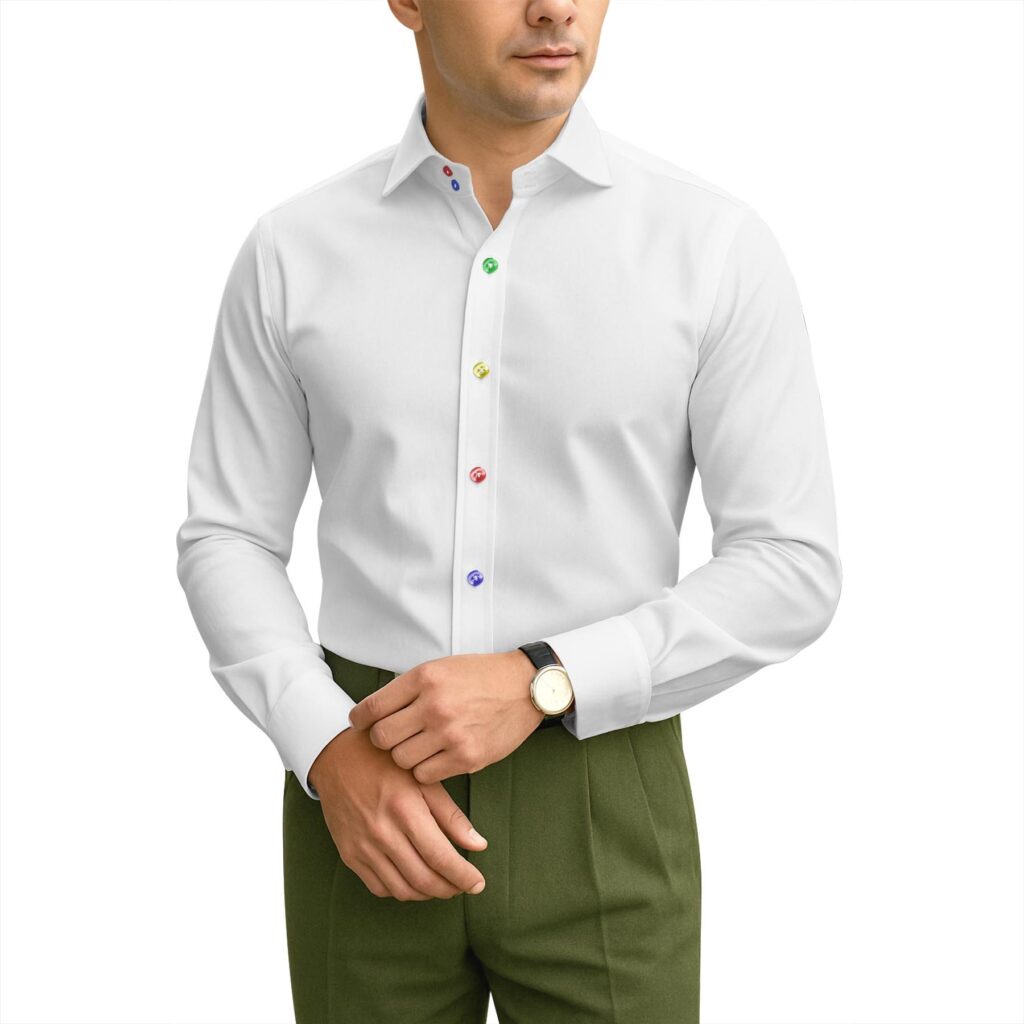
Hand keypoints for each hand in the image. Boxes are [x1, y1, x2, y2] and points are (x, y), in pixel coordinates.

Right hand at [308, 725, 488, 899]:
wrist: (336, 757)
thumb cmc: (385, 763)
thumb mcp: (423, 779)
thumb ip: (450, 815)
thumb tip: (479, 845)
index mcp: (405, 810)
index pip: (440, 856)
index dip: (463, 876)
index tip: (478, 884)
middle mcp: (382, 833)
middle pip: (423, 879)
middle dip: (450, 889)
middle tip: (464, 886)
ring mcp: (362, 847)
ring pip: (401, 889)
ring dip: (427, 894)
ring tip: (443, 884)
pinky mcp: (349, 855)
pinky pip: (379, 887)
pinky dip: (401, 891)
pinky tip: (414, 880)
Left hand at [347, 651, 544, 783]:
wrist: (524, 687)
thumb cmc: (479, 676)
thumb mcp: (440, 668)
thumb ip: (408, 689)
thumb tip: (372, 714)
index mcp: (424, 678)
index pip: (372, 708)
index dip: (359, 720)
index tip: (359, 724)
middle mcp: (434, 706)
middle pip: (382, 738)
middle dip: (382, 740)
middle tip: (393, 737)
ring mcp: (451, 734)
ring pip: (401, 760)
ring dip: (405, 755)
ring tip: (418, 745)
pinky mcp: (466, 757)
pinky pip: (425, 775)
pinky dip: (425, 769)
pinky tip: (435, 756)